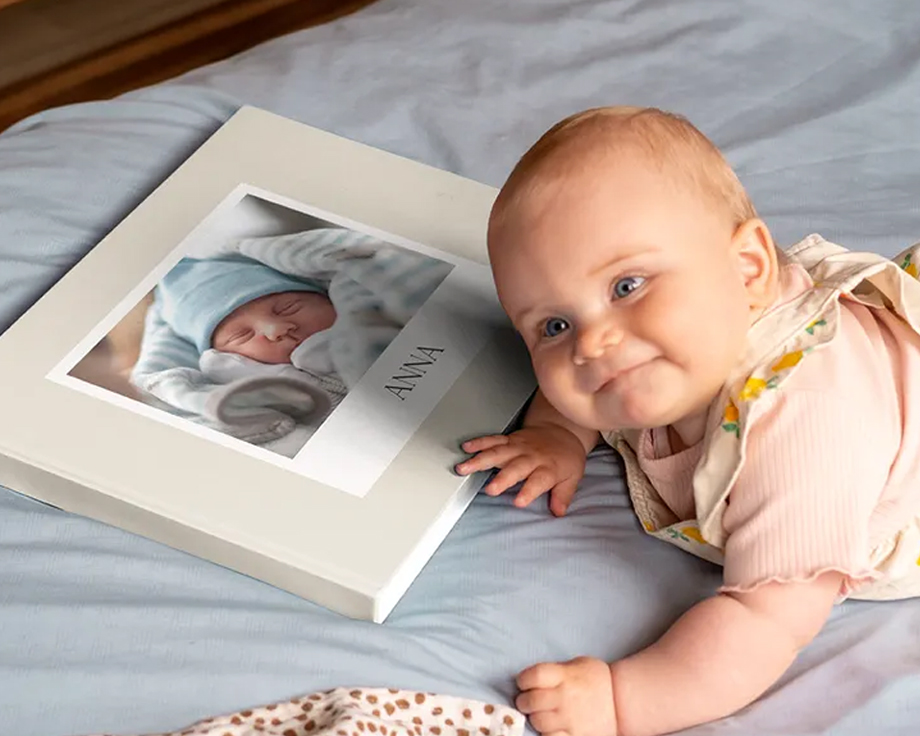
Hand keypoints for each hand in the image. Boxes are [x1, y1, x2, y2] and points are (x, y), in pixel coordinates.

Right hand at [455, 425, 586, 515]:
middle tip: (490, 490)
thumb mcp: (573, 477)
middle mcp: (530, 457)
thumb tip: (558, 512)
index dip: (528, 491)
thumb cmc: (565, 457)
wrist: (562, 429)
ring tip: (464, 468)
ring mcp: (518, 447)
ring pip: (498, 452)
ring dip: (480, 460)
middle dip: (502, 479)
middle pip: (515, 468)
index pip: (538, 481)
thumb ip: (563, 495)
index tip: (518, 502)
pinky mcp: (509, 439)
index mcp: (548, 468)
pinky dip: (478, 443)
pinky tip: (466, 448)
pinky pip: (492, 440)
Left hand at [516, 657, 617, 735]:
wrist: (621, 702)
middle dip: (524, 700)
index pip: (533, 676)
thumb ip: (555, 671)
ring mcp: (570, 719)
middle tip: (527, 701)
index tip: (523, 683)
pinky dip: (546, 734)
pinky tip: (551, 728)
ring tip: (541, 714)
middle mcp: (565, 696)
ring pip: (537, 721)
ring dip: (535, 717)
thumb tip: (531, 679)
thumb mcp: (577, 665)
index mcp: (565, 675)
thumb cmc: (596, 680)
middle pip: (530, 700)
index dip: (523, 680)